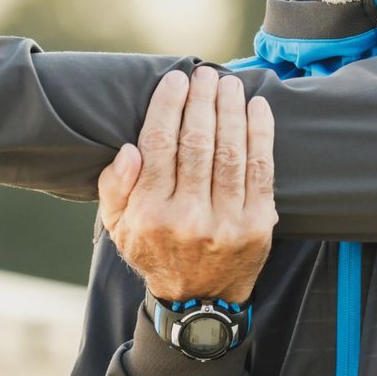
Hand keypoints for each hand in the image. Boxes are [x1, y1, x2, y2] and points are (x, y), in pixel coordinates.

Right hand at [98, 66, 276, 303]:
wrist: (197, 301)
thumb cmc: (154, 250)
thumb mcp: (117, 227)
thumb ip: (114, 187)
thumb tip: (130, 149)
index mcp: (150, 214)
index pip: (159, 144)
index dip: (169, 105)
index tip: (176, 80)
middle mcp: (189, 218)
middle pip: (197, 142)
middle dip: (202, 101)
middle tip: (205, 74)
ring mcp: (228, 222)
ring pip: (230, 151)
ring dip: (232, 110)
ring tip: (229, 84)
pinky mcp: (259, 225)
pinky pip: (262, 169)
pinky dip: (261, 134)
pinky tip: (257, 108)